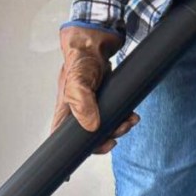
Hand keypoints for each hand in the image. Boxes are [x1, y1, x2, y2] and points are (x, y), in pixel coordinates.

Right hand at [52, 25, 139, 154]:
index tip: (96, 151)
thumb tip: (92, 126)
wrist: (95, 44)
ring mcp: (92, 108)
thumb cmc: (81, 60)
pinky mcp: (104, 103)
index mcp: (66, 112)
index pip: (64, 140)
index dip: (79, 151)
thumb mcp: (78, 81)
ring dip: (120, 128)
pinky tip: (131, 114)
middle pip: (91, 138)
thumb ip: (82, 103)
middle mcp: (78, 113)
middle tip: (120, 131)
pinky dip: (124, 118)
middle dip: (108, 138)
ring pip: (106, 129)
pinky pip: (115, 117)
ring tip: (130, 120)